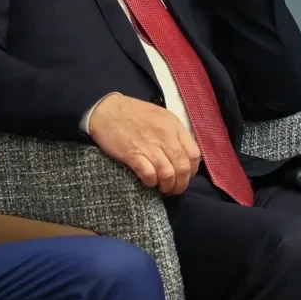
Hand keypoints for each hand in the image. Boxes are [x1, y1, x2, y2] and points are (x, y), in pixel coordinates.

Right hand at [86, 93, 201, 194]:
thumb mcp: (161, 116)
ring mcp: (149, 145)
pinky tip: (149, 181)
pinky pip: (149, 175)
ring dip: (167, 186)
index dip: (192, 170)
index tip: (186, 176)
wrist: (106, 110)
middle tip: (175, 189)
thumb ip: (174, 133)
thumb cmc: (133, 113)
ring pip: (168, 174)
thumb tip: (184, 153)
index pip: (194, 154)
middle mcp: (164, 136)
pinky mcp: (133, 154)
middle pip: (182, 167)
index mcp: (173, 125)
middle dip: (181, 183)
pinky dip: (152, 182)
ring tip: (163, 188)